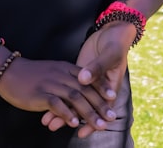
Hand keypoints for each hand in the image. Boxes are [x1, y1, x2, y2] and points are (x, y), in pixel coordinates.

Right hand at [0, 56, 116, 134]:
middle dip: (100, 105)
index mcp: (65, 68)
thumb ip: (67, 81)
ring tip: (99, 125)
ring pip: (75, 98)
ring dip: (89, 113)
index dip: (102, 88)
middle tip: (112, 117)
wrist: (8, 71)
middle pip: (85, 89)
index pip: (89, 77)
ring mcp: (50, 83)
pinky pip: (56, 104)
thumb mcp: (53, 72)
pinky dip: (67, 114)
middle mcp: (60, 74)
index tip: (113, 98)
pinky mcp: (39, 94)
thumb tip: (81, 95)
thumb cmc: (31, 75)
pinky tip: (74, 124)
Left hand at [40, 22, 134, 136]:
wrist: (112, 31)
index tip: (80, 131)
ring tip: (47, 121)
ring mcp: (87, 82)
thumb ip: (97, 67)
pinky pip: (69, 89)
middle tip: (54, 126)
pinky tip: (48, 104)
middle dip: (70, 118)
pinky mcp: (78, 74)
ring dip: (62, 111)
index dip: (91, 120)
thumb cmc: (115, 43)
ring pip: (74, 101)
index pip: (99, 109)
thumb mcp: (110, 54)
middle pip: (84, 108)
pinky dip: (60, 97)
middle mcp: (97, 88)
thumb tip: (83, 80)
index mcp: (109, 87)